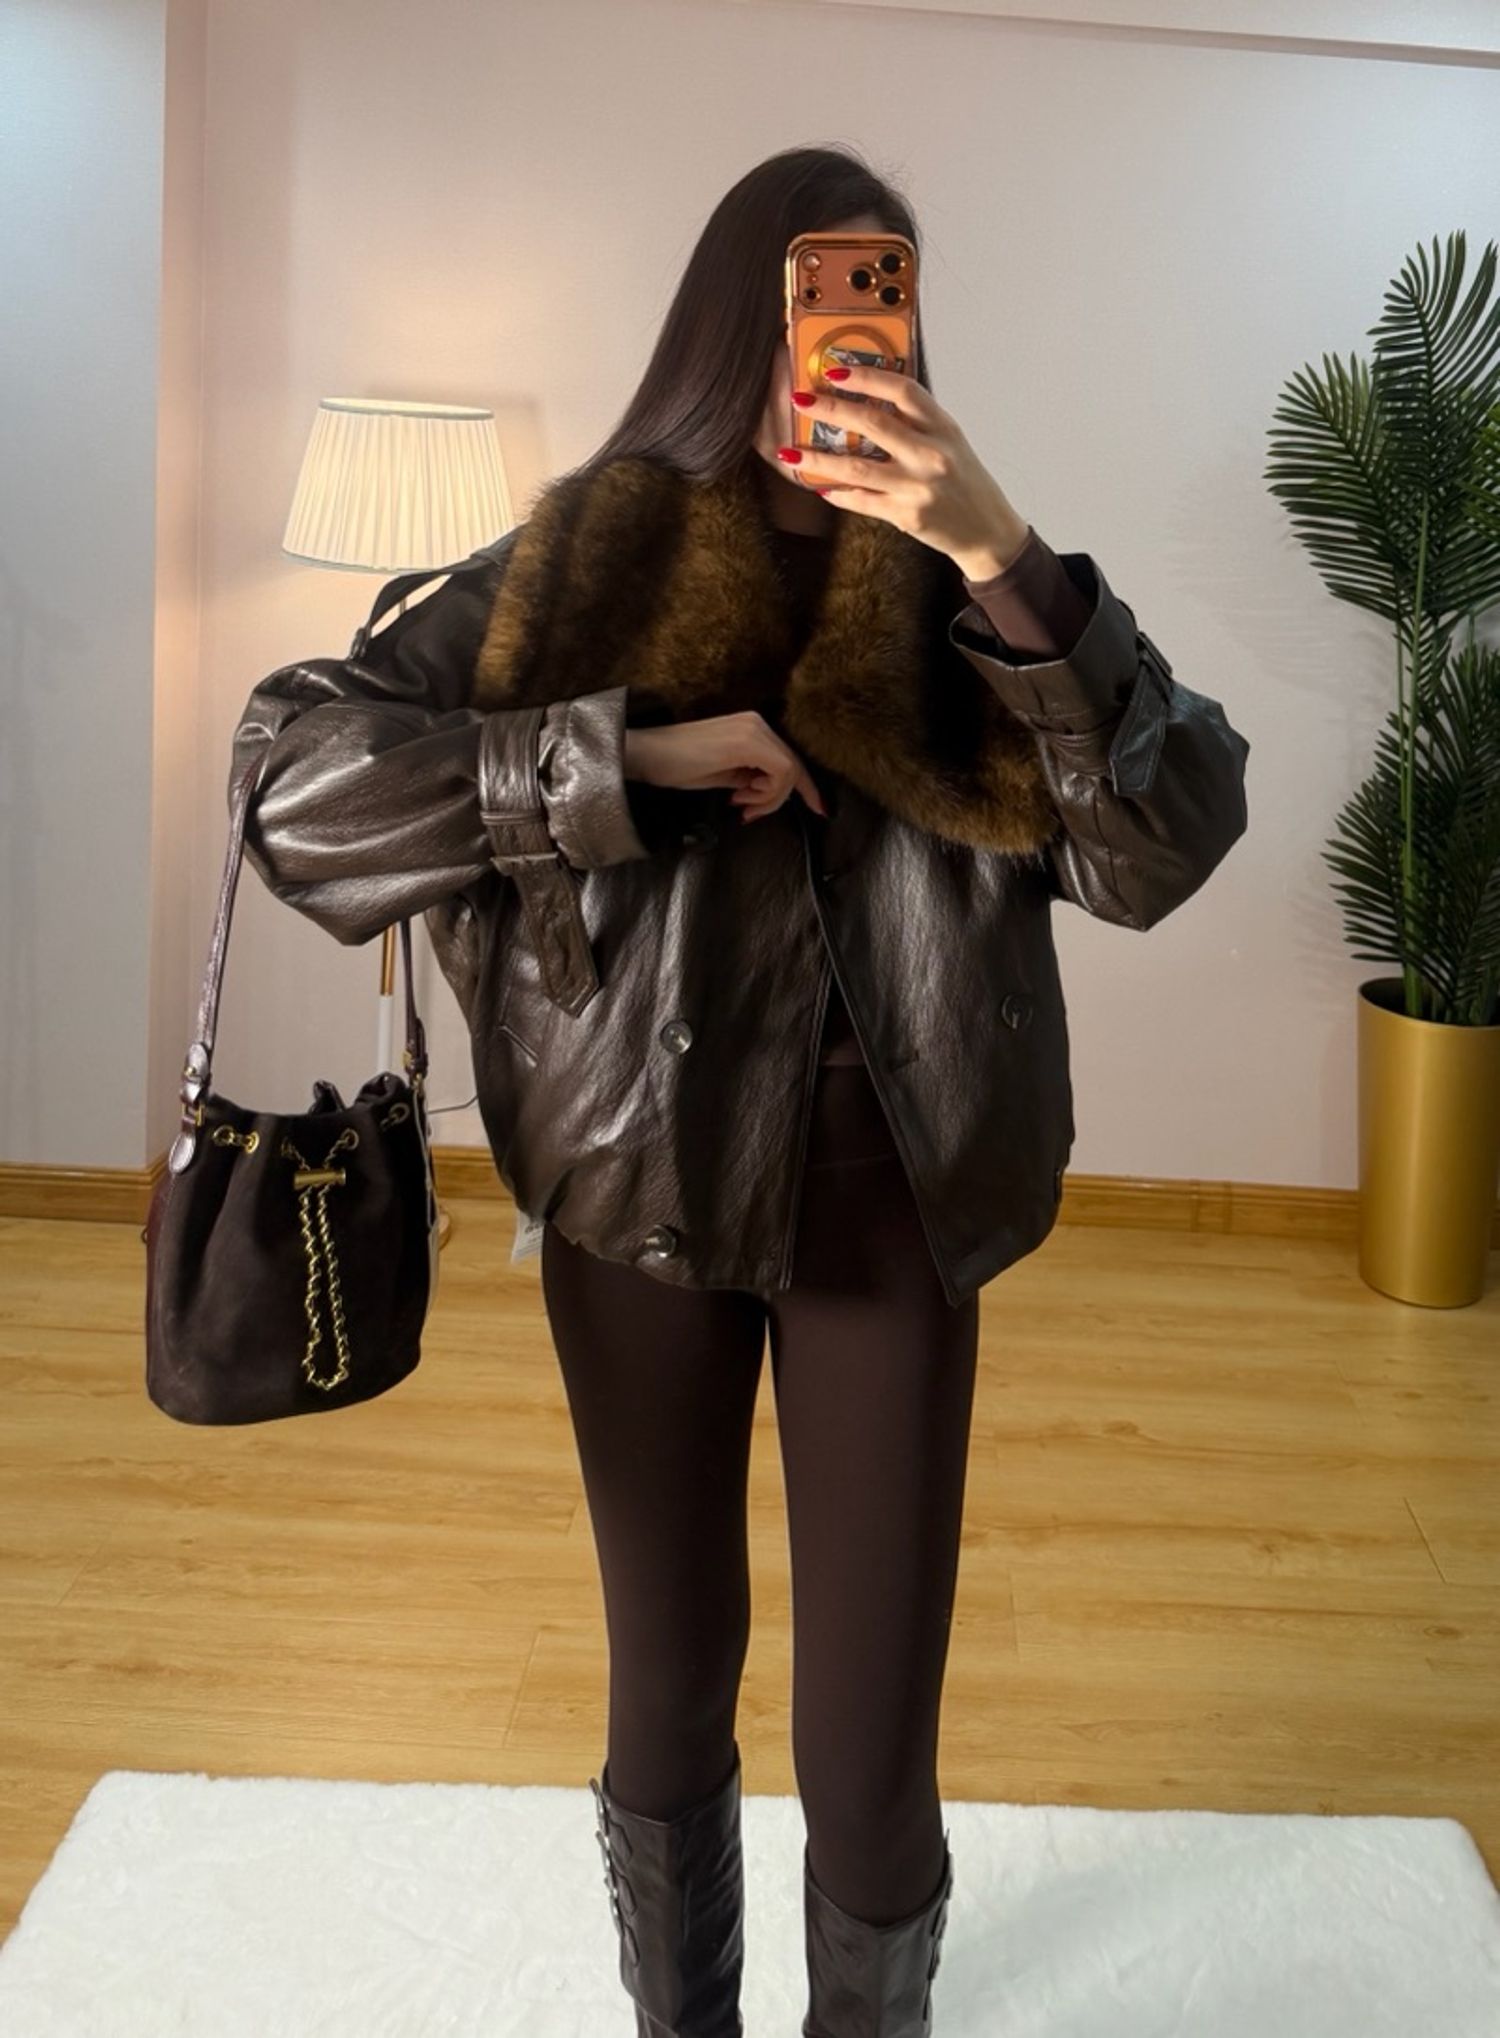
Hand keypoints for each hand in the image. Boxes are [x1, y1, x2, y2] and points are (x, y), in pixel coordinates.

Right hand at [624, 712, 827, 822]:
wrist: (647, 755)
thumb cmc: (676, 766)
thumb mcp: (723, 774)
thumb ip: (750, 778)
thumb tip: (767, 793)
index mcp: (752, 727)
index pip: (789, 759)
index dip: (806, 787)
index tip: (818, 810)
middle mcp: (757, 723)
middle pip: (794, 766)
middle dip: (780, 798)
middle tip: (752, 813)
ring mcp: (754, 729)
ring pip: (790, 771)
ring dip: (770, 798)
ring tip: (740, 804)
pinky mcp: (748, 740)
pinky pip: (780, 772)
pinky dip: (767, 793)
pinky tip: (739, 796)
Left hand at [777, 360, 1032, 580]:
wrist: (986, 531)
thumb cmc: (964, 480)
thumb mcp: (949, 441)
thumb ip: (916, 421)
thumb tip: (869, 395)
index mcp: (943, 427)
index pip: (903, 390)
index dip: (867, 376)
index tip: (836, 368)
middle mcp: (931, 454)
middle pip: (873, 423)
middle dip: (831, 409)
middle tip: (800, 400)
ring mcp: (917, 487)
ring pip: (858, 467)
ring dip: (819, 458)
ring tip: (790, 451)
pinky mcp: (906, 516)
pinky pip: (862, 501)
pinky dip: (838, 493)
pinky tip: (818, 486)